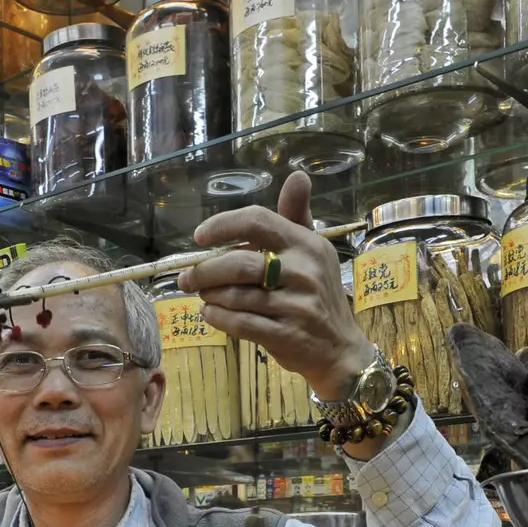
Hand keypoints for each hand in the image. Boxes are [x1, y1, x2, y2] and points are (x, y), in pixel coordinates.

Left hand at [178, 172, 374, 402]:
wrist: (341, 350)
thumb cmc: (319, 296)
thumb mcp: (315, 252)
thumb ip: (297, 216)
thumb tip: (298, 176)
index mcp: (307, 245)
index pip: (257, 221)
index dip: (222, 225)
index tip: (200, 237)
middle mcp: (304, 272)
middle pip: (239, 263)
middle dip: (205, 270)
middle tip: (187, 277)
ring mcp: (296, 306)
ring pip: (235, 296)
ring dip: (209, 295)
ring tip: (201, 294)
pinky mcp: (286, 336)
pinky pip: (240, 323)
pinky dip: (218, 317)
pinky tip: (210, 313)